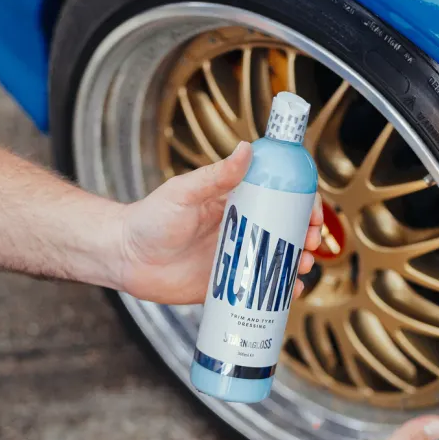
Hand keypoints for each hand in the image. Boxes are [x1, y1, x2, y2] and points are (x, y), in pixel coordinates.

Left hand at [120, 142, 323, 303]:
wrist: (124, 258)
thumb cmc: (149, 219)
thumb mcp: (183, 193)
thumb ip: (216, 175)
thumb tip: (247, 148)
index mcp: (232, 203)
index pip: (276, 198)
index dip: (300, 204)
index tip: (313, 213)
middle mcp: (238, 230)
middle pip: (283, 231)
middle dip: (304, 236)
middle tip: (311, 242)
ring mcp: (234, 258)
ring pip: (276, 260)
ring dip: (296, 262)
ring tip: (303, 265)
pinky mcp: (226, 286)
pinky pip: (258, 288)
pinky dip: (278, 290)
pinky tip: (290, 291)